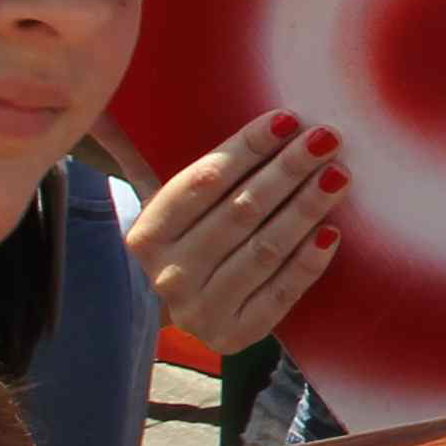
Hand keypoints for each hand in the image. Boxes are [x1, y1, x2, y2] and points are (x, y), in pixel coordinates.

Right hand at [125, 109, 348, 351]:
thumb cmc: (187, 241)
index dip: (246, 148)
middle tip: (326, 139)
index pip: (203, 182)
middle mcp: (170, 274)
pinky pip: (280, 294)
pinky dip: (307, 263)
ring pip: (264, 250)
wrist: (182, 313)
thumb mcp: (168, 208)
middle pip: (240, 212)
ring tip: (338, 175)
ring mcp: (203, 310)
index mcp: (149, 235)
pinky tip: (332, 232)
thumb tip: (107, 111)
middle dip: (286, 171)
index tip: (287, 119)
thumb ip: (160, 164)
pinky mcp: (236, 334)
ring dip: (305, 209)